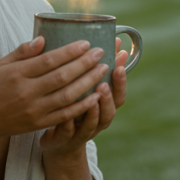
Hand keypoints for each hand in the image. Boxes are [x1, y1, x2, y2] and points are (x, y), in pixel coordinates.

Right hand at [0, 36, 109, 143]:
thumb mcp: (2, 65)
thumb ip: (23, 51)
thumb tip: (43, 38)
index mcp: (17, 74)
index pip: (49, 60)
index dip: (70, 51)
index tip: (86, 43)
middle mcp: (27, 92)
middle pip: (62, 77)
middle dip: (85, 64)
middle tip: (101, 52)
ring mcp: (34, 109)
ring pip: (67, 95)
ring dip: (88, 82)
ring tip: (103, 70)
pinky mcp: (39, 123)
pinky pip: (65, 114)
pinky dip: (82, 105)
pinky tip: (96, 95)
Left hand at [40, 37, 128, 164]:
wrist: (59, 142)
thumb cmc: (73, 107)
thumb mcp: (85, 88)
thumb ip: (94, 68)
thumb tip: (114, 38)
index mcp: (103, 106)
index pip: (119, 93)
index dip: (121, 78)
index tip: (121, 58)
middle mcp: (98, 120)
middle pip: (111, 109)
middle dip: (111, 93)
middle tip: (108, 77)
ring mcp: (83, 131)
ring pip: (94, 122)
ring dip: (95, 109)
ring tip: (96, 95)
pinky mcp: (65, 139)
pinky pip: (68, 132)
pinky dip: (68, 123)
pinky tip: (65, 114)